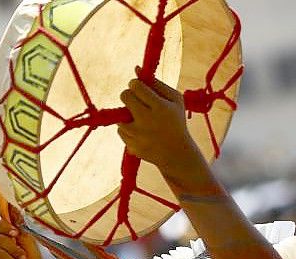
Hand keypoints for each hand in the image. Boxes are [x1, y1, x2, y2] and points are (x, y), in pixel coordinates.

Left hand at [118, 75, 208, 189]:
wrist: (176, 153)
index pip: (136, 86)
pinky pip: (120, 130)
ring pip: (119, 115)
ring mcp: (138, 135)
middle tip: (136, 100)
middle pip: (125, 96)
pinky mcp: (131, 146)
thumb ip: (156, 83)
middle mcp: (147, 121)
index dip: (135, 84)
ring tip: (140, 119)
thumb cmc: (176, 121)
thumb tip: (136, 69)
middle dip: (129, 95)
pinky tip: (140, 132)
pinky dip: (128, 129)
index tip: (139, 88)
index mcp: (160, 107)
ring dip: (127, 114)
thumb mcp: (175, 100)